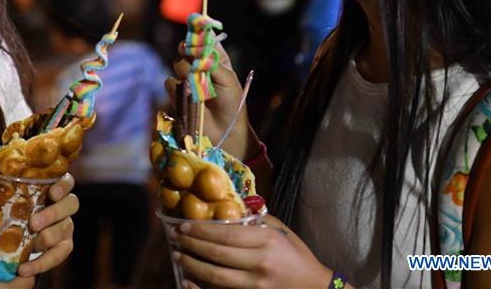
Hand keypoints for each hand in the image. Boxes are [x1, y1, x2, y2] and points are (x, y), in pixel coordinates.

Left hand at [18, 173, 78, 276]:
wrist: (11, 241)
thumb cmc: (9, 212)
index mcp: (51, 189)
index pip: (66, 181)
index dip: (63, 186)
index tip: (52, 193)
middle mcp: (63, 206)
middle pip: (71, 204)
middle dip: (54, 213)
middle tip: (34, 223)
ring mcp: (65, 226)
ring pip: (67, 227)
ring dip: (50, 236)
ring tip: (33, 245)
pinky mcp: (62, 246)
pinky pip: (59, 255)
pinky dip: (42, 263)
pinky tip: (26, 268)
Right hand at [166, 40, 252, 158]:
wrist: (224, 130)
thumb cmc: (231, 103)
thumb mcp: (228, 80)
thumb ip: (213, 62)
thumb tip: (198, 48)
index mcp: (215, 60)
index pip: (204, 41)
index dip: (199, 35)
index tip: (196, 33)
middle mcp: (200, 67)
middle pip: (186, 48)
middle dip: (187, 49)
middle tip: (190, 53)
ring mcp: (187, 80)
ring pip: (177, 64)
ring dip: (186, 72)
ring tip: (198, 86)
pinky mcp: (177, 93)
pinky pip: (170, 82)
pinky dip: (177, 87)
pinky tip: (188, 96)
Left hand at [172, 214, 331, 288]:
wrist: (315, 288)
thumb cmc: (296, 255)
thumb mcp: (280, 231)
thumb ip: (255, 220)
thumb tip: (227, 209)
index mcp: (266, 241)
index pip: (226, 234)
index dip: (201, 230)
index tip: (184, 225)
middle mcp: (260, 263)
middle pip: (217, 255)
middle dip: (191, 245)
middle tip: (175, 237)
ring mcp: (256, 286)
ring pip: (215, 277)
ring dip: (192, 266)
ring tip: (178, 255)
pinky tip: (188, 282)